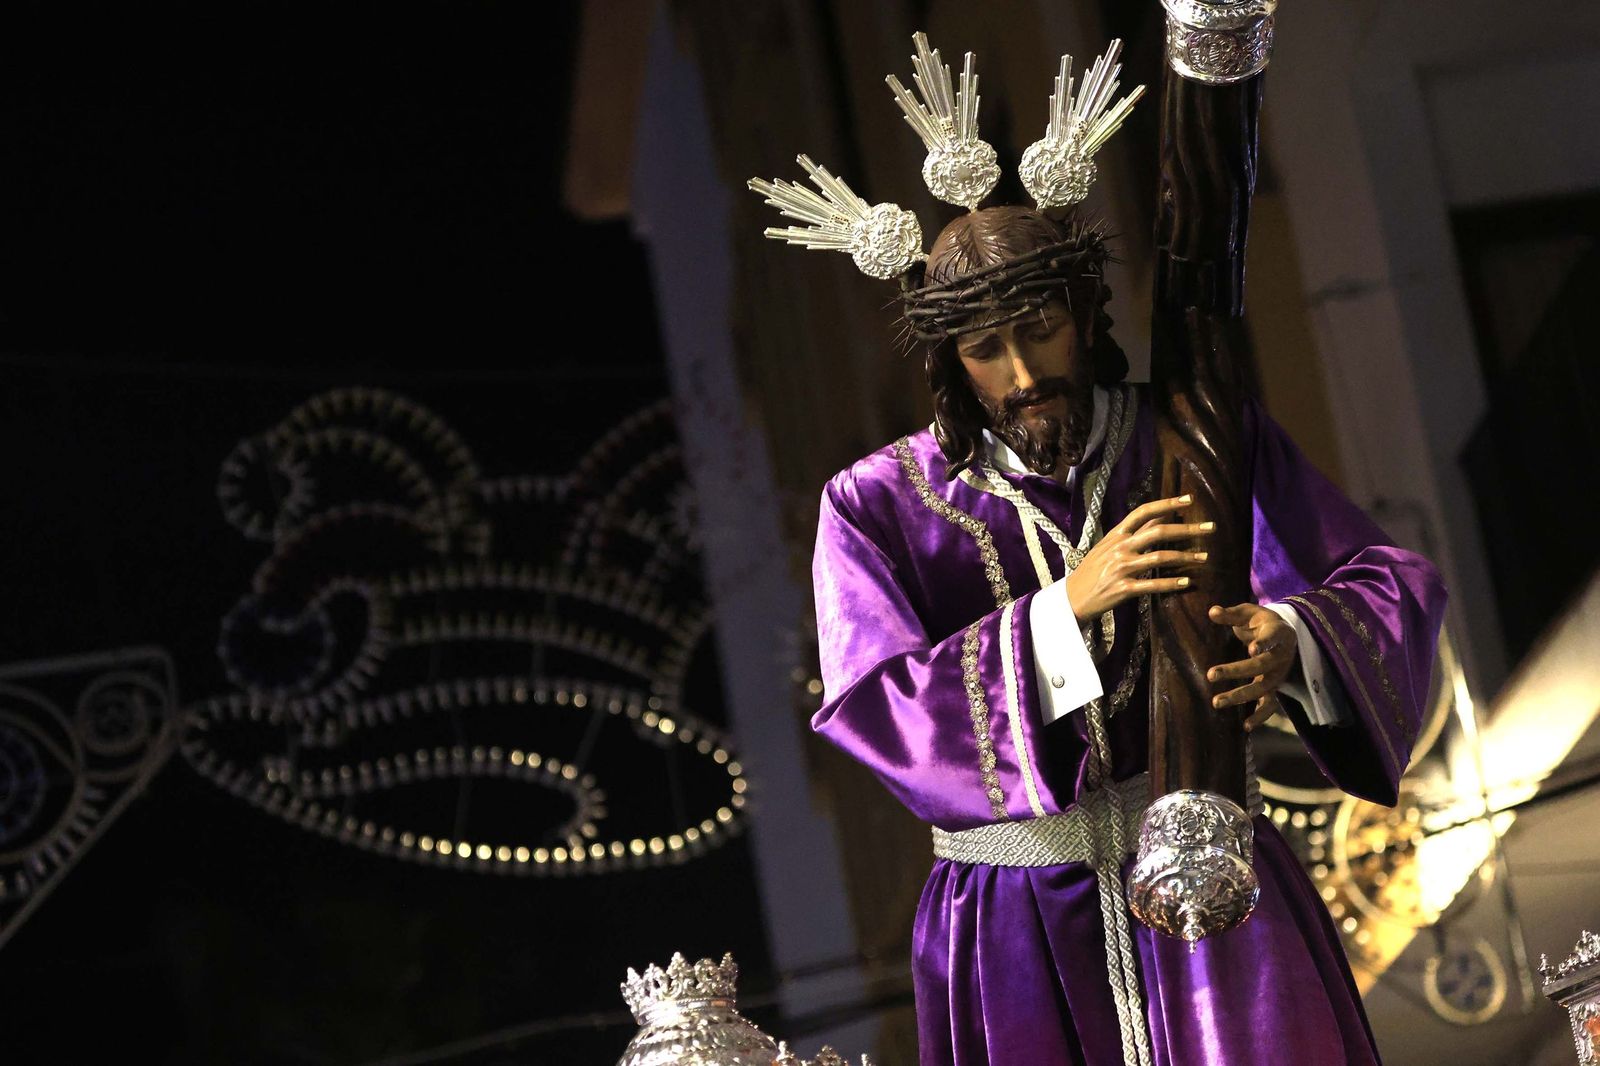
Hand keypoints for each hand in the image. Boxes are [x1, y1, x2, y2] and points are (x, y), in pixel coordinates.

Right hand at [1065, 494, 1212, 622]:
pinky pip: (1153, 584)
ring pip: (1160, 557)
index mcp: (1116, 534)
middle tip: (1210, 527)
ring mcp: (1121, 568)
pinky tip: (1187, 582)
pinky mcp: (1124, 589)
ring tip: (1204, 558)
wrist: (1072, 598)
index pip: (1144, 512)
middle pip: (1158, 532)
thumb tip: (1159, 517)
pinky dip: (1172, 583)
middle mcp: (1120, 547)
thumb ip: (1134, 532)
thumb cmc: (1093, 571)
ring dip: (1186, 557)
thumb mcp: (1108, 546)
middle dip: (1188, 529)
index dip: (1167, 503)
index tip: (1189, 499)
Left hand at [1206, 603, 1297, 730]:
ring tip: (1217, 702)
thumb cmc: (1261, 622)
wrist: (1283, 634)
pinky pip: (1271, 704)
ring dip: (1241, 696)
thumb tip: (1212, 612)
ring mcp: (1279, 674)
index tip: (1251, 648)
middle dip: (1237, 671)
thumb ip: (1231, 614)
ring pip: (1263, 688)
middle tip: (1210, 674)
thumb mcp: (1248, 612)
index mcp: (1277, 632)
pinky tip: (1245, 727)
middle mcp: (1281, 655)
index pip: (1272, 638)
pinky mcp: (1275, 687)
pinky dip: (1260, 716)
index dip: (1263, 643)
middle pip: (1262, 665)